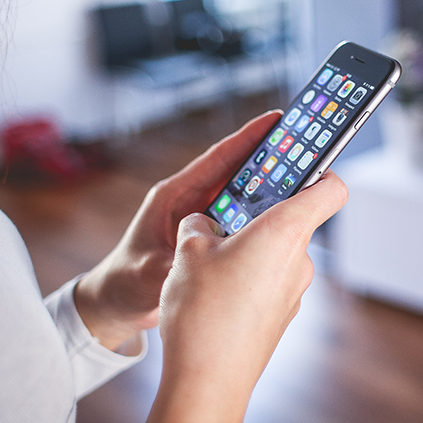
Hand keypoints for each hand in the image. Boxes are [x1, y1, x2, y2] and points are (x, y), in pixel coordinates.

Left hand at [74, 110, 282, 350]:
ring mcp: (202, 218)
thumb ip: (172, 265)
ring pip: (243, 195)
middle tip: (304, 147)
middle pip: (237, 172)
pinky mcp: (209, 236)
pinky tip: (285, 219)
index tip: (275, 120)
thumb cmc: (124, 281)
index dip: (246, 138)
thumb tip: (198, 262)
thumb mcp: (147, 273)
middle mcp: (191, 201)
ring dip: (270, 188)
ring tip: (305, 179)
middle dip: (269, 158)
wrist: (116, 302)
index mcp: (174, 196)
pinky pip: (242, 219)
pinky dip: (262, 216)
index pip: (217, 159)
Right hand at [145, 171, 347, 422]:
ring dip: (247, 247)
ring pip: (276, 252)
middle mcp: (299, 260)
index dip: (321, 169)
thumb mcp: (188, 252)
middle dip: (258, 213)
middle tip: (224, 213)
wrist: (207, 381)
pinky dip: (247, 276)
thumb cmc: (203, 314)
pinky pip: (268, 281)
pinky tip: (214, 290)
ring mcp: (294, 290)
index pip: (330, 188)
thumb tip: (202, 223)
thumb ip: (199, 224)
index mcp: (285, 231)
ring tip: (208, 259)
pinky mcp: (281, 315)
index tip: (300, 161)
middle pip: (293, 219)